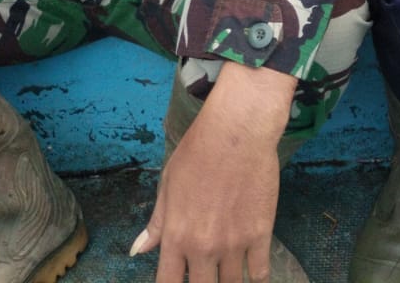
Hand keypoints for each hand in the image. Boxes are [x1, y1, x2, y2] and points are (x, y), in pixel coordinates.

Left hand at [133, 62, 297, 282]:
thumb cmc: (197, 153)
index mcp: (177, 236)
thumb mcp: (168, 185)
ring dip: (228, 282)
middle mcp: (204, 247)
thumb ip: (158, 223)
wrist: (237, 132)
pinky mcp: (261, 235)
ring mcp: (234, 244)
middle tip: (206, 274)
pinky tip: (252, 274)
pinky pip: (259, 273)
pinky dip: (256, 278)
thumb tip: (138, 250)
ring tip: (226, 272)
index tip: (178, 281)